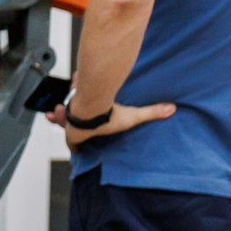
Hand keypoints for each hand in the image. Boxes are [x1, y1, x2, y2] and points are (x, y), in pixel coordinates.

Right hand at [46, 95, 176, 149]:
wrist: (90, 102)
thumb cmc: (105, 116)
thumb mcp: (131, 117)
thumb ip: (151, 113)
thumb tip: (171, 110)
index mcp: (82, 134)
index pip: (74, 145)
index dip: (75, 147)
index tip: (76, 149)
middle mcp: (73, 123)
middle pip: (64, 126)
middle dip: (61, 122)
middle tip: (60, 120)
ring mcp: (69, 110)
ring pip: (62, 112)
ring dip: (62, 110)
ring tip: (60, 107)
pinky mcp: (69, 95)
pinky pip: (69, 93)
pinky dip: (72, 88)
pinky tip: (74, 81)